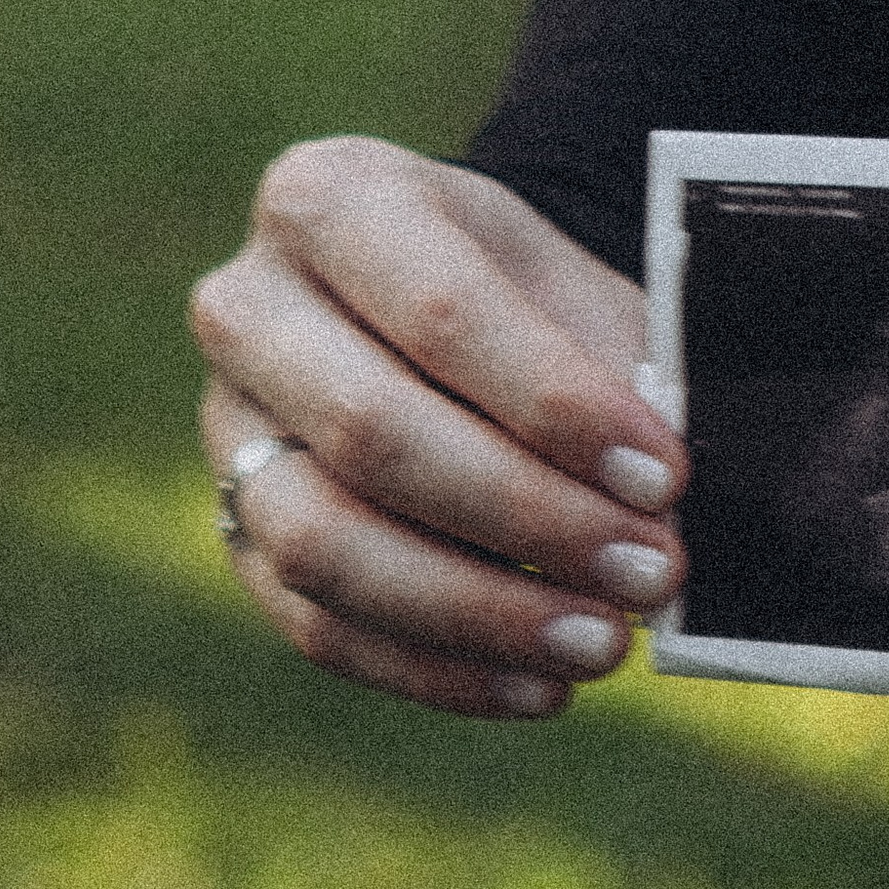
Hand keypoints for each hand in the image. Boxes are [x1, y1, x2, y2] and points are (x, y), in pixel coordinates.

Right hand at [189, 138, 687, 720]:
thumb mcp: (579, 287)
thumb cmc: (529, 298)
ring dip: (478, 612)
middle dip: (529, 517)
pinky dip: (438, 670)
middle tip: (651, 571)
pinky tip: (541, 688)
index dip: (556, 406)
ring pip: (326, 545)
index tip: (663, 475)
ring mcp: (225, 429)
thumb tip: (660, 505)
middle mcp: (249, 308)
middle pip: (374, 433)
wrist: (450, 311)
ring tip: (604, 642)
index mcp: (332, 200)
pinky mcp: (235, 534)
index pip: (441, 310)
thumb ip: (619, 373)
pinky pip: (318, 627)